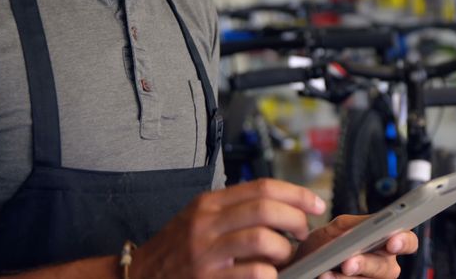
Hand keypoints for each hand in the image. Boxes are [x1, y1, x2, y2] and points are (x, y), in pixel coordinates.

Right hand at [131, 178, 327, 277]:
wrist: (140, 276)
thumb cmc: (177, 249)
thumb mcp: (200, 218)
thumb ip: (235, 209)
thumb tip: (283, 207)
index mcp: (210, 203)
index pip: (262, 187)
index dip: (296, 193)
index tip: (315, 204)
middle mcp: (206, 223)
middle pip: (265, 209)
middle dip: (295, 219)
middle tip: (304, 232)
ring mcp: (205, 251)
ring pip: (261, 238)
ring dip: (284, 248)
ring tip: (286, 256)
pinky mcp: (207, 278)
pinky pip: (252, 271)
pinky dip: (269, 272)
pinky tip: (271, 274)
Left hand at [288, 215, 417, 278]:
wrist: (305, 263)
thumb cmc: (326, 244)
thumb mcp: (338, 228)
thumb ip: (354, 226)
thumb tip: (364, 229)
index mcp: (387, 243)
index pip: (408, 242)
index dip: (404, 241)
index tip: (392, 241)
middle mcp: (385, 266)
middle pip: (386, 269)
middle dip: (366, 265)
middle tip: (348, 263)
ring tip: (326, 274)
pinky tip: (325, 277)